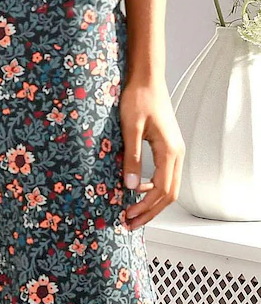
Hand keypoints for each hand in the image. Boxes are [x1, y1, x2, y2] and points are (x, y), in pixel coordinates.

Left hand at [120, 75, 185, 230]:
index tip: (127, 216)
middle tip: (129, 224)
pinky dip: (152, 189)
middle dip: (149, 212)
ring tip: (131, 212)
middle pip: (168, 194)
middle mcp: (176, 154)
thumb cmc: (138, 99)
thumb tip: (130, 187)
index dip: (145, 208)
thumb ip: (131, 158)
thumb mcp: (130, 130)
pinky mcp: (168, 148)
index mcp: (169, 151)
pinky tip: (136, 190)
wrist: (147, 79)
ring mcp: (174, 151)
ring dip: (151, 203)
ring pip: (168, 187)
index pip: (161, 191)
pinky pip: (165, 176)